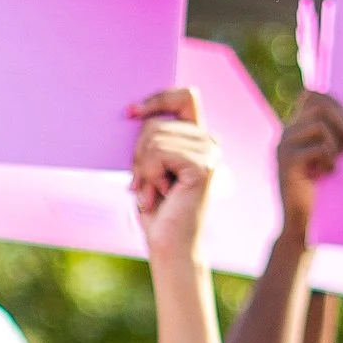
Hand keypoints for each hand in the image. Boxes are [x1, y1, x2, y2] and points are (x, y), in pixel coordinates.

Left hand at [131, 105, 221, 251]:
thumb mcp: (149, 167)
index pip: (184, 96)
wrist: (170, 247)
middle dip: (138, 154)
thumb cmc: (157, 210)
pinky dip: (150, 175)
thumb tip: (133, 111)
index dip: (158, 98)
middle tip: (143, 184)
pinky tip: (160, 195)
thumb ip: (151, 139)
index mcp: (198, 139)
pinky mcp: (203, 165)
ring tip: (152, 193)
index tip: (132, 113)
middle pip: (157, 121)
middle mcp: (209, 142)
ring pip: (154, 137)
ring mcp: (210, 152)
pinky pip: (159, 152)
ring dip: (143, 169)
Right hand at [275, 90, 342, 228]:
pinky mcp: (286, 163)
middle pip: (318, 105)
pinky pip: (318, 147)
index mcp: (295, 129)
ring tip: (337, 161)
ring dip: (336, 142)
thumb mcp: (331, 156)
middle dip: (341, 120)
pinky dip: (330, 159)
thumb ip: (334, 133)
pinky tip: (329, 173)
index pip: (311, 95)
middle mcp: (286, 134)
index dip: (334, 102)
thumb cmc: (323, 190)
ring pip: (319, 124)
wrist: (302, 223)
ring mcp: (283, 147)